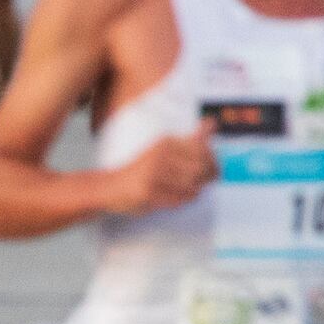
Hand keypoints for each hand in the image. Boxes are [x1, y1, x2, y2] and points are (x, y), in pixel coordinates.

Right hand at [103, 122, 217, 215]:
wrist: (110, 187)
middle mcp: (159, 157)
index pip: (201, 149)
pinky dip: (183, 200)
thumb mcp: (163, 148)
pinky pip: (179, 200)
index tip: (213, 165)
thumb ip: (190, 139)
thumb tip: (212, 123)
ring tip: (187, 189)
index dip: (213, 159)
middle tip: (207, 179)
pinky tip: (176, 196)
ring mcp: (154, 176)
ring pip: (192, 186)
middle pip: (200, 168)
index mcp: (164, 143)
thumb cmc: (141, 169)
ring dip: (195, 190)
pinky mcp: (149, 193)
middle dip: (208, 176)